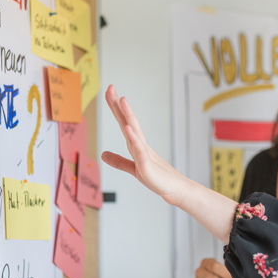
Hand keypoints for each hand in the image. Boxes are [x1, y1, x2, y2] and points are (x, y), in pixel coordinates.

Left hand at [101, 85, 190, 206]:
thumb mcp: (133, 168)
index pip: (123, 122)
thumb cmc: (157, 178)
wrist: (174, 190)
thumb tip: (103, 154)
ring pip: (135, 130)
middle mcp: (140, 144)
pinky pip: (140, 149)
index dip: (115, 108)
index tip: (109, 92)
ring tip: (122, 100)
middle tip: (111, 87)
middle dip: (118, 105)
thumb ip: (118, 161)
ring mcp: (145, 153)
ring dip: (128, 115)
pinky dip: (133, 138)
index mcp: (136, 144)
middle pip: (127, 121)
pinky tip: (127, 128)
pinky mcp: (147, 164)